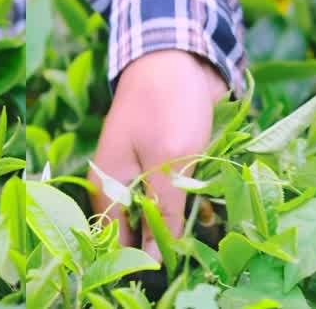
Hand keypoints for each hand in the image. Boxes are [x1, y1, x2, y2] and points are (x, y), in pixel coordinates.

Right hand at [89, 50, 226, 258]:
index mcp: (106, 183)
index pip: (112, 240)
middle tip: (193, 237)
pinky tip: (209, 199)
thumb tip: (157, 257)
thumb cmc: (168, 105)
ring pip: (156, 210)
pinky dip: (188, 196)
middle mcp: (117, 179)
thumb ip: (163, 212)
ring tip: (204, 213)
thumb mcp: (169, 162)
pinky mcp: (160, 158)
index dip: (138, 258)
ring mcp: (138, 167)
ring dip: (179, 216)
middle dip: (163, 237)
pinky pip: (170, 190)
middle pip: (135, 227)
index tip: (170, 263)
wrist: (178, 52)